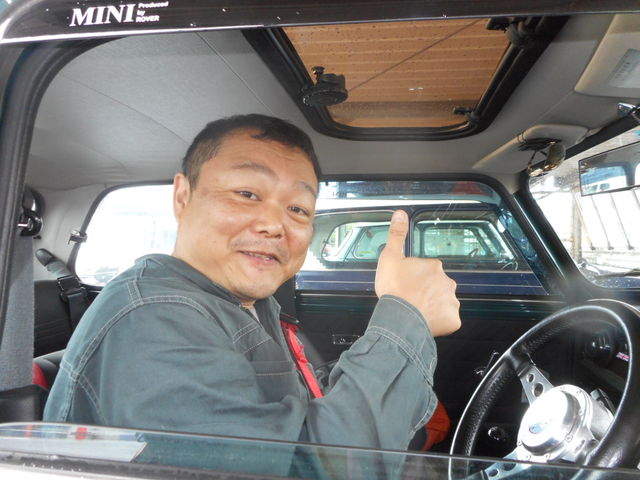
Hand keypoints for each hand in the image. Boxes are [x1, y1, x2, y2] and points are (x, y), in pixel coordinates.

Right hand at [375, 210, 460, 336]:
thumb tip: (400, 214)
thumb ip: (396, 235)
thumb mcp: (389, 257)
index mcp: (433, 266)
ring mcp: (451, 302)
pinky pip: (448, 319)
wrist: (398, 318)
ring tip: (417, 311)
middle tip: (411, 298)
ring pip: (443, 302)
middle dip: (427, 291)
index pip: (427, 270)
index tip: (406, 284)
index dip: (415, 277)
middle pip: (437, 285)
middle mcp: (447, 282)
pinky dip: (439, 321)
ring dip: (433, 305)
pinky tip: (426, 320)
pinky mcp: (452, 320)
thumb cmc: (394, 290)